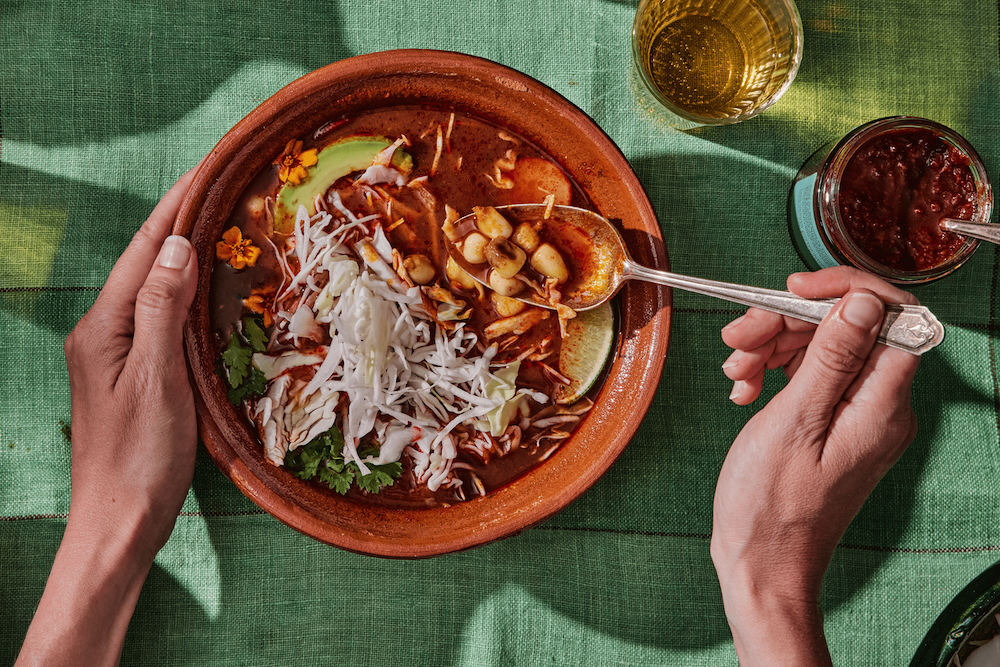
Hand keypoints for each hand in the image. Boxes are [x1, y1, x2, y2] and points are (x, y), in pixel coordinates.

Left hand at [17, 168, 199, 666]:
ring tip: (222, 222)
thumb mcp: (155, 381)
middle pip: (147, 262)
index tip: (208, 168)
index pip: (146, 251)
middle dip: (182, 219)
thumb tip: (178, 246)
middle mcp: (104, 333)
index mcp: (103, 328)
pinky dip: (187, 291)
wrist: (119, 523)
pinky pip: (162, 316)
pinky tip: (209, 288)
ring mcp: (116, 354)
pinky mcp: (134, 375)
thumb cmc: (138, 460)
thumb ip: (162, 310)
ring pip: (154, 288)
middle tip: (223, 186)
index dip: (176, 206)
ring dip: (186, 252)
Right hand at [711, 267, 920, 666]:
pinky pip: (807, 375)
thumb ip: (831, 359)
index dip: (844, 291)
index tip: (795, 289)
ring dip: (772, 346)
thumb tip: (862, 303)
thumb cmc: (772, 509)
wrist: (761, 564)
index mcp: (882, 406)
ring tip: (735, 370)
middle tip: (740, 336)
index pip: (890, 317)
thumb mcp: (794, 422)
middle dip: (788, 322)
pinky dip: (772, 371)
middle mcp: (878, 406)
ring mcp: (854, 415)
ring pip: (820, 348)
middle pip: (845, 329)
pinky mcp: (829, 423)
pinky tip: (744, 388)